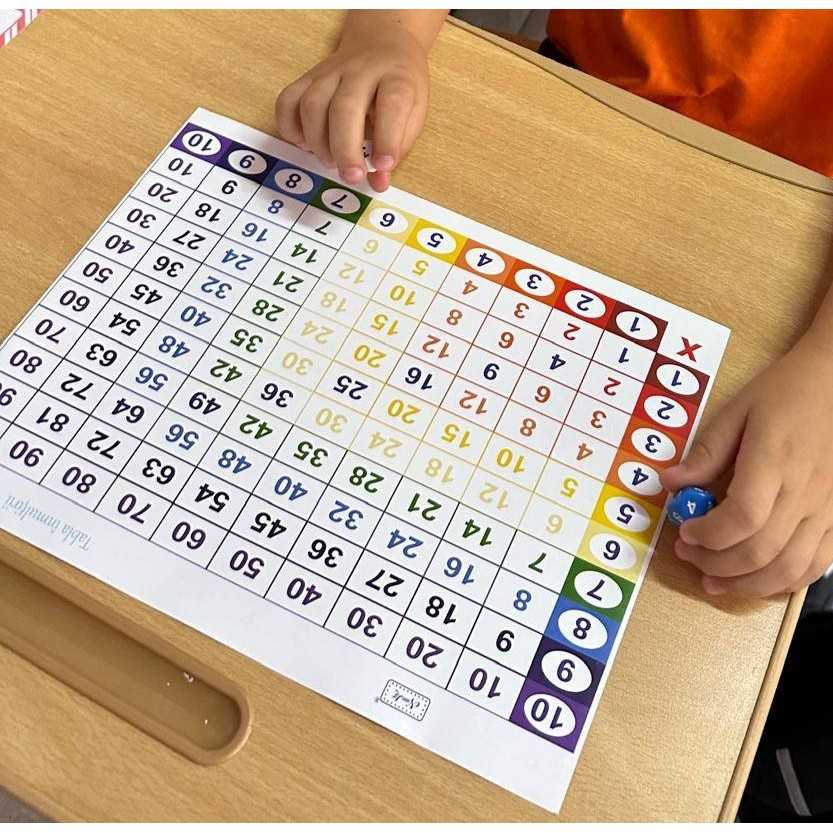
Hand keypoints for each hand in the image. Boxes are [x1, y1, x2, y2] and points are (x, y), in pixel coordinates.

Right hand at [275, 25, 428, 191]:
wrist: (382, 43)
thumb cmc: (398, 86)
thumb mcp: (414, 113)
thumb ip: (398, 148)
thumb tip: (378, 182)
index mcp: (396, 77)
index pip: (393, 103)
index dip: (388, 138)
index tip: (383, 165)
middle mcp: (361, 70)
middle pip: (345, 107)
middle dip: (345, 148)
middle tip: (351, 176)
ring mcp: (330, 72)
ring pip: (312, 104)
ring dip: (318, 142)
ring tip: (331, 161)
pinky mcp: (307, 78)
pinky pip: (287, 101)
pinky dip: (290, 128)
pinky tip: (306, 144)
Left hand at [660, 333, 832, 596]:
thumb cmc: (786, 393)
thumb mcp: (737, 411)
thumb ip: (705, 452)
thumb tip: (669, 484)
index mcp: (774, 460)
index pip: (742, 517)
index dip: (708, 534)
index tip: (683, 531)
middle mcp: (805, 492)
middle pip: (761, 551)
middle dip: (715, 563)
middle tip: (686, 554)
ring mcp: (827, 509)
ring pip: (789, 569)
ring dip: (746, 585)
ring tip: (712, 580)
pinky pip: (815, 566)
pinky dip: (783, 583)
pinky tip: (755, 580)